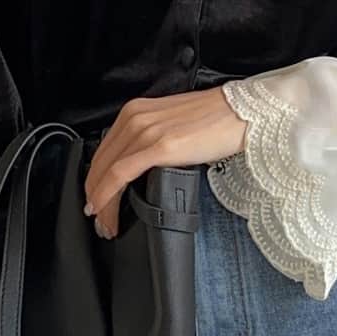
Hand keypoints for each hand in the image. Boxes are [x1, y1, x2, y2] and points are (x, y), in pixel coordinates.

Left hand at [83, 86, 246, 238]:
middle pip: (100, 163)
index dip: (94, 179)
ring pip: (107, 172)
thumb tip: (141, 167)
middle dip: (94, 195)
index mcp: (136, 112)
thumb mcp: (171, 127)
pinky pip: (120, 175)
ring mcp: (145, 131)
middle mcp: (135, 118)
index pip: (104, 150)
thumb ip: (151, 141)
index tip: (95, 199)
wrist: (242, 114)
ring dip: (101, 202)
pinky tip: (105, 210)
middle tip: (97, 219)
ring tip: (105, 223)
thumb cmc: (215, 121)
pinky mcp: (158, 146)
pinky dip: (107, 195)